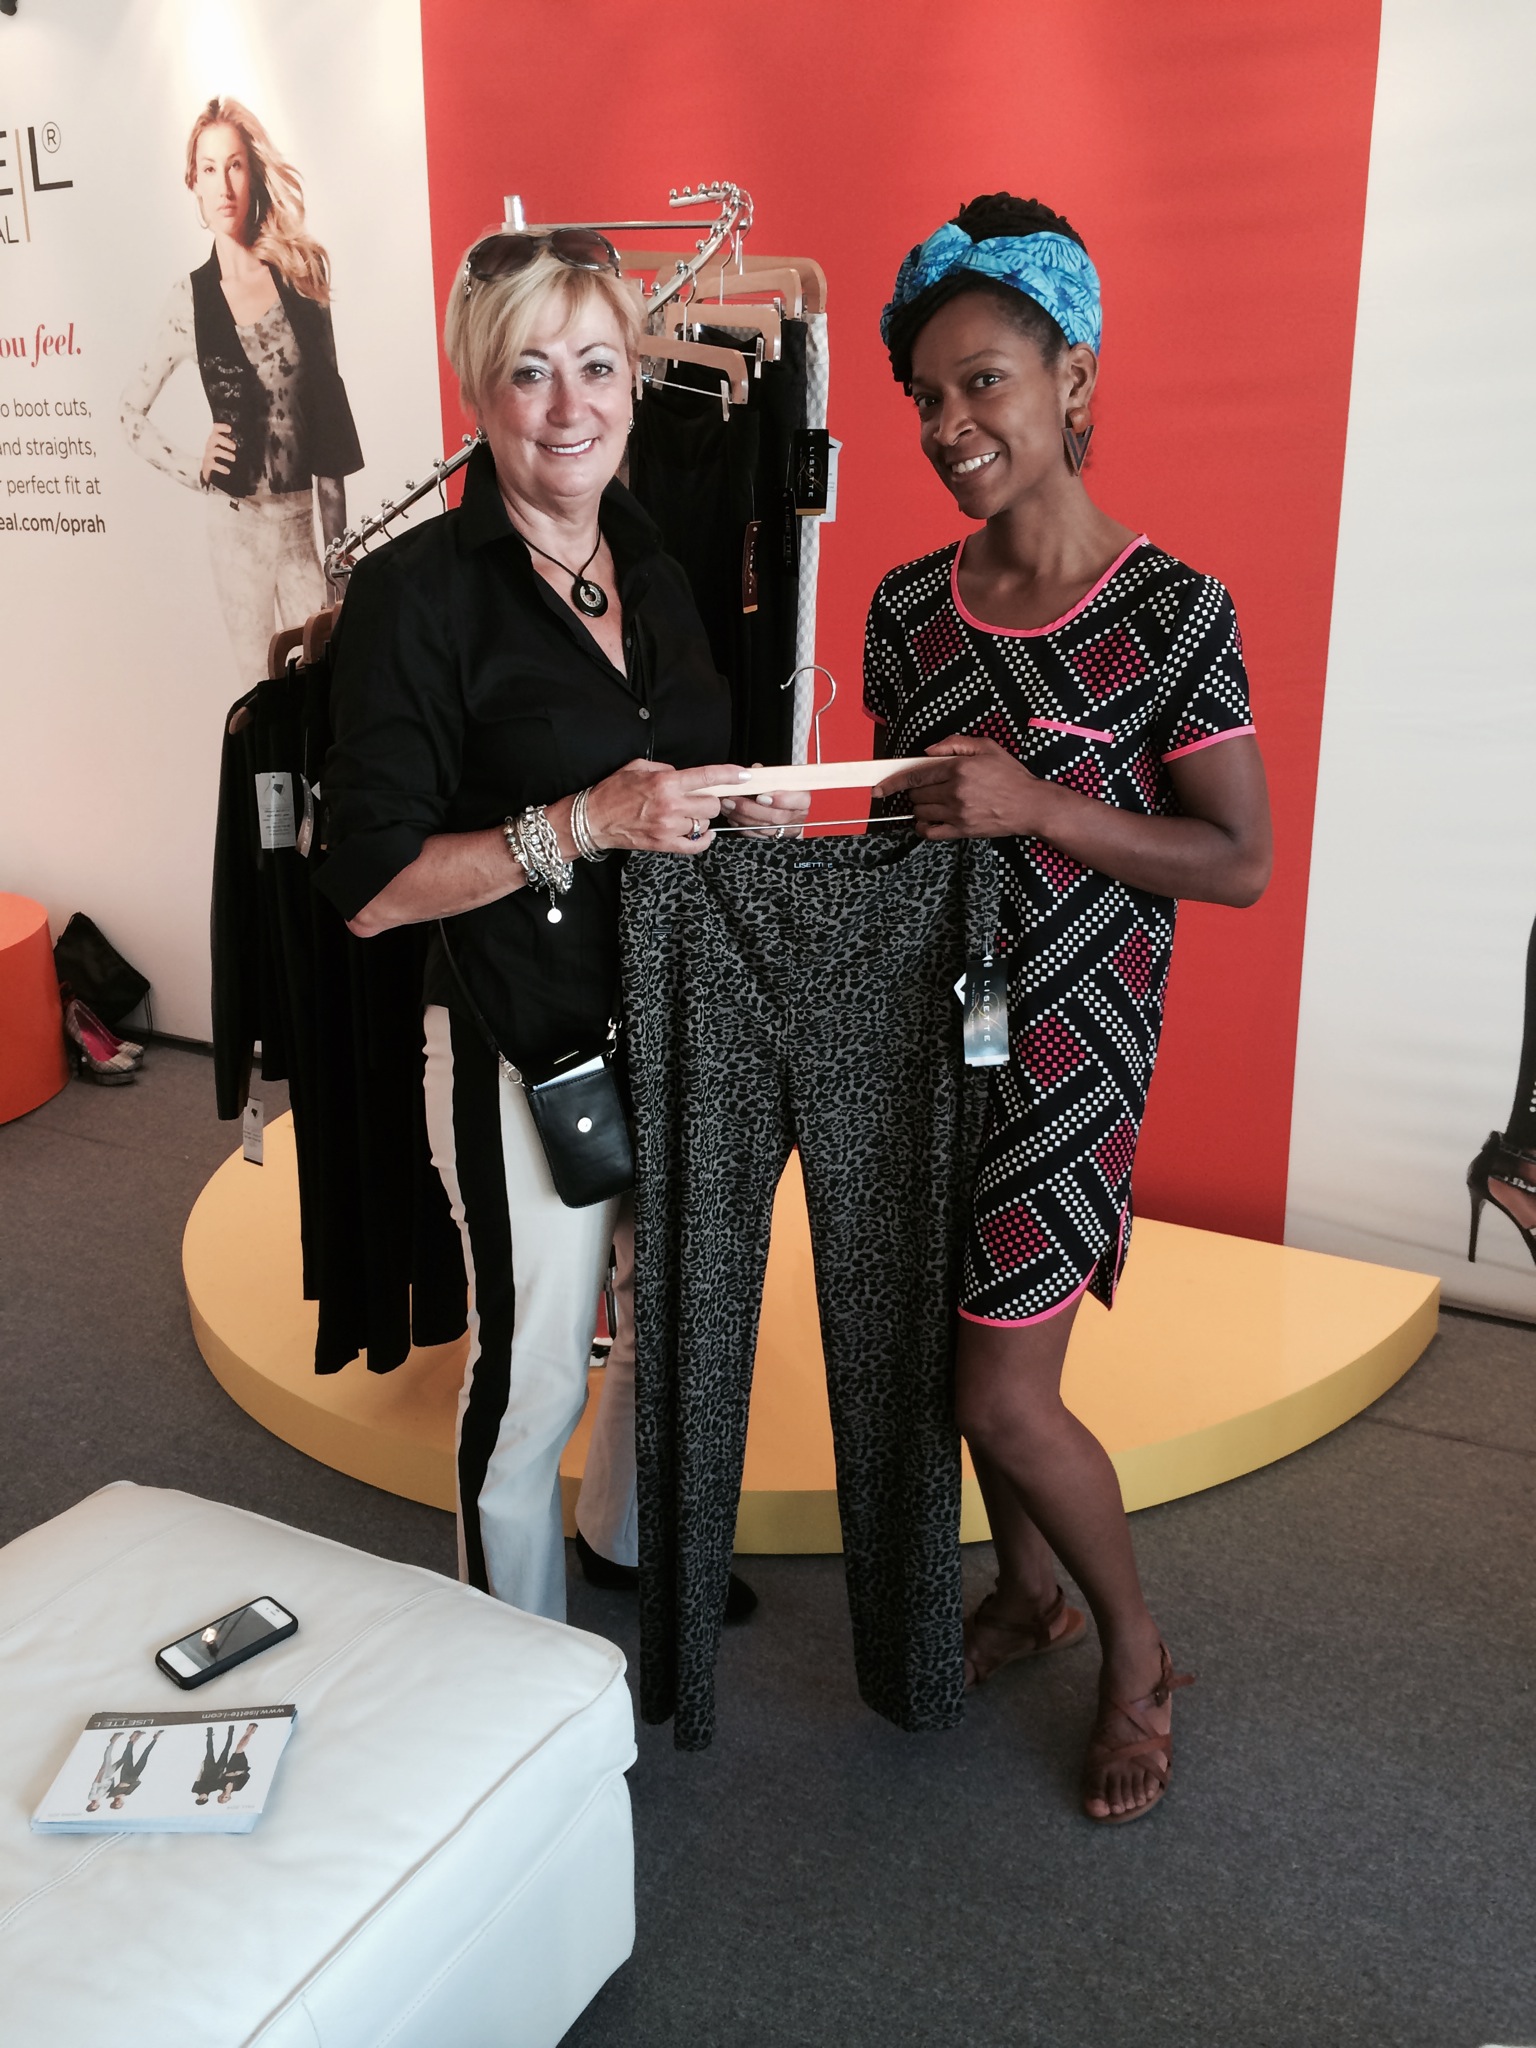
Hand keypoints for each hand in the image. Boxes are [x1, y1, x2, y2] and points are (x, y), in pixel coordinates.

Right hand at [200, 422, 236, 483]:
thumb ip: (230, 443)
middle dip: (226, 441)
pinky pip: (213, 465)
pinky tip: (228, 471)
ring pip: (216, 451)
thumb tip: (247, 443)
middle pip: (215, 438)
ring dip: (226, 454)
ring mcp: (208, 454)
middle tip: (234, 447)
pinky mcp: (207, 464)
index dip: (222, 427)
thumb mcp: (222, 447)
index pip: (215, 428)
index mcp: (214, 438)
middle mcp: (210, 444)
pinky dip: (221, 468)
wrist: (208, 468)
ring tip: (233, 458)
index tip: (229, 429)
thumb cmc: (218, 454)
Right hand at [584, 759, 745, 855]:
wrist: (593, 820)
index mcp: (665, 783)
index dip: (729, 775)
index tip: (744, 775)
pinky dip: (703, 839)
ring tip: (684, 815)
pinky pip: (696, 845)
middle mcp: (670, 805)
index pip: (706, 776)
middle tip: (695, 799)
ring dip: (700, 818)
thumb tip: (685, 775)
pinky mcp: (665, 844)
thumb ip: (666, 769)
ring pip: (704, 823)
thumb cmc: (613, 791)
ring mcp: (669, 827)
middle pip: (711, 804)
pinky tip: (701, 833)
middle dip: (708, 800)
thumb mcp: (638, 767)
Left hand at [718, 763, 811, 837]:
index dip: (780, 799)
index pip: (799, 800)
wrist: (776, 807)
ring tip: (727, 806)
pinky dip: (741, 826)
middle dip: (751, 809)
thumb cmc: (776, 789)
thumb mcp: (774, 777)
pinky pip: (756, 836)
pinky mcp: (772, 839)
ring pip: (763, 828)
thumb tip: (756, 771)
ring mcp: (785, 830)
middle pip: (776, 817)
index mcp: (802, 799)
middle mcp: (796, 817)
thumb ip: (767, 775)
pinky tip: (732, 816)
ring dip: (741, 817)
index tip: (760, 796)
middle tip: (733, 800)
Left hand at [873, 734, 1050, 839]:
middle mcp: (955, 791)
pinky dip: (922, 827)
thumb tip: (927, 752)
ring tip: (934, 802)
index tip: (878, 788)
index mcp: (959, 768)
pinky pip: (930, 832)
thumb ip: (954, 744)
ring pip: (920, 812)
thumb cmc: (1010, 776)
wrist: (1031, 805)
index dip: (892, 782)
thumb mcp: (986, 747)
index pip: (915, 775)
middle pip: (916, 795)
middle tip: (928, 789)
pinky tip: (926, 822)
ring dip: (919, 807)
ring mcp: (958, 813)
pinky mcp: (962, 830)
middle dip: (914, 792)